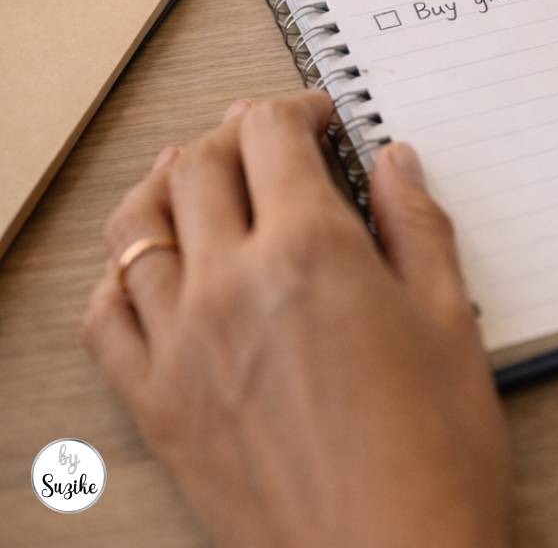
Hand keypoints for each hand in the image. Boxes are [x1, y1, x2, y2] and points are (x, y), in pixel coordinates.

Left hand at [82, 92, 509, 547]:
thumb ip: (418, 224)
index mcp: (311, 252)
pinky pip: (106, 315)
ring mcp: (180, 345)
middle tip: (269, 138)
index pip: (272, 134)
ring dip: (168, 182)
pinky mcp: (156, 404)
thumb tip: (396, 161)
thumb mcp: (450, 320)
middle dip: (237, 132)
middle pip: (202, 164)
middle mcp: (231, 284)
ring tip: (198, 176)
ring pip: (139, 226)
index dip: (295, 106)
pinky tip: (152, 266)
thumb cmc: (435, 452)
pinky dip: (121, 272)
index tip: (318, 114)